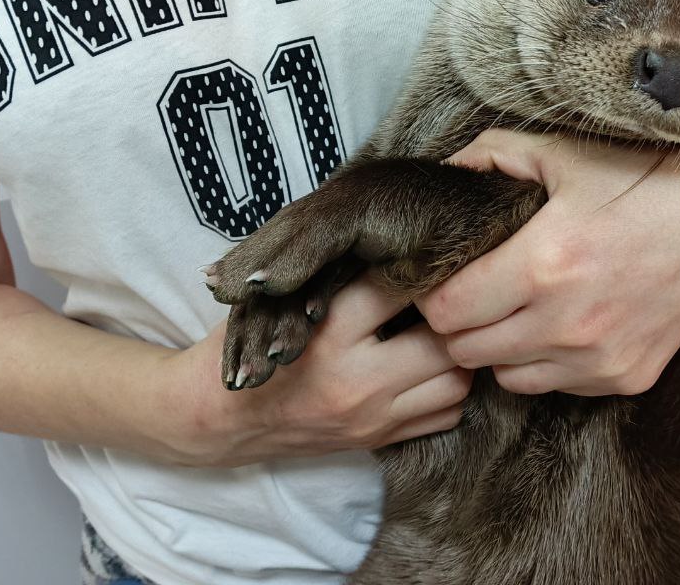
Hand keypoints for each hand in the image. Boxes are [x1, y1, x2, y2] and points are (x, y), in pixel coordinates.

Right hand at [162, 274, 471, 466]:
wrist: (220, 416)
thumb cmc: (253, 340)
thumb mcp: (283, 295)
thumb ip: (337, 270)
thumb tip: (402, 239)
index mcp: (328, 333)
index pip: (399, 286)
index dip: (418, 262)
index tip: (426, 249)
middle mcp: (355, 380)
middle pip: (444, 339)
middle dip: (452, 311)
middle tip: (449, 290)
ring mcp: (371, 417)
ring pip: (456, 379)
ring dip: (459, 350)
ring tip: (446, 325)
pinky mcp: (378, 440)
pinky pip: (447, 414)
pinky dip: (451, 386)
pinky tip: (434, 363)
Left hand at [418, 130, 679, 396]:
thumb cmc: (640, 179)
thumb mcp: (560, 152)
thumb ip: (489, 156)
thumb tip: (440, 171)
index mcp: (542, 265)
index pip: (446, 311)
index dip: (433, 293)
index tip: (443, 274)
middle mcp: (568, 324)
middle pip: (467, 350)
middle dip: (458, 322)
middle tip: (473, 290)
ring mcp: (598, 359)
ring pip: (505, 376)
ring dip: (498, 346)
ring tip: (514, 307)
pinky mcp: (625, 377)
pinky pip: (554, 385)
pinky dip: (542, 361)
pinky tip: (557, 322)